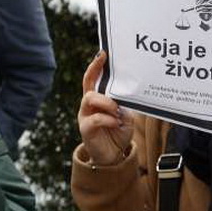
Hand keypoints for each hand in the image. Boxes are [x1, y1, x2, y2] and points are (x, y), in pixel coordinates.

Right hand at [78, 51, 133, 165]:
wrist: (113, 156)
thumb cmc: (118, 133)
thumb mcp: (126, 115)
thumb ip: (124, 103)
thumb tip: (125, 94)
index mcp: (97, 99)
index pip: (92, 78)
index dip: (95, 66)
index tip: (103, 54)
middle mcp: (88, 106)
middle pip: (89, 87)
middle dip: (102, 86)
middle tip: (116, 95)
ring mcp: (85, 116)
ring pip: (89, 99)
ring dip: (106, 103)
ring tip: (117, 111)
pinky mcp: (85, 129)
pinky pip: (94, 119)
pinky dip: (107, 119)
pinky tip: (115, 123)